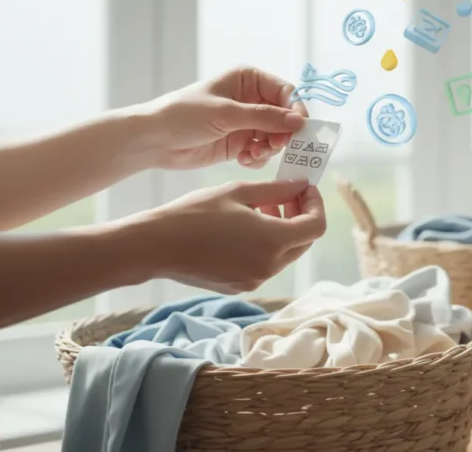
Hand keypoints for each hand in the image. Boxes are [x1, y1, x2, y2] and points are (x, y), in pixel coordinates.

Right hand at [122, 179, 325, 293]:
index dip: (316, 205)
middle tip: (286, 196)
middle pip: (303, 242)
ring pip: (285, 255)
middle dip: (301, 217)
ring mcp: (255, 280)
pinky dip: (266, 246)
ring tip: (261, 209)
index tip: (304, 189)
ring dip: (283, 231)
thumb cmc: (195, 213)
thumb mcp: (239, 192)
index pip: (316, 227)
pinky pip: (265, 265)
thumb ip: (277, 189)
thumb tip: (301, 185)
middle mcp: (269, 266)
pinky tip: (245, 229)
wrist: (156, 246)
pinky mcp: (240, 286)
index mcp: (273, 241)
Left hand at [138, 66, 309, 169]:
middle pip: (284, 116)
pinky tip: (244, 160)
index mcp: (248, 80)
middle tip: (273, 147)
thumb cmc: (184, 115)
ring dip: (269, 148)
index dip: (295, 109)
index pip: (285, 91)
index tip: (299, 129)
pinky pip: (262, 151)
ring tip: (254, 155)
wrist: (153, 140)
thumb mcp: (226, 113)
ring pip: (275, 136)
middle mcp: (250, 100)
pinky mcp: (239, 143)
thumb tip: (299, 121)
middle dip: (282, 133)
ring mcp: (246, 122)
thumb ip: (265, 118)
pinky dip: (258, 158)